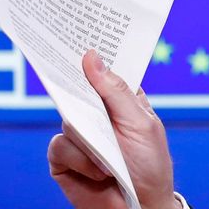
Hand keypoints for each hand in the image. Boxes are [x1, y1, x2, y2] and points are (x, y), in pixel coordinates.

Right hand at [47, 50, 180, 208]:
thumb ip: (115, 91)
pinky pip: (59, 147)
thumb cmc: (149, 166)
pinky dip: (80, 160)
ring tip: (110, 159)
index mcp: (118, 99)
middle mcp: (96, 114)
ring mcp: (79, 135)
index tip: (79, 36)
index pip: (101, 70)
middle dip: (75, 87)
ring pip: (67, 120)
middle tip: (74, 75)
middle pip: (76, 89)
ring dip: (90, 141)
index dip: (90, 56)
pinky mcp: (64, 159)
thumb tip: (91, 56)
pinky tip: (98, 172)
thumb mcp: (140, 123)